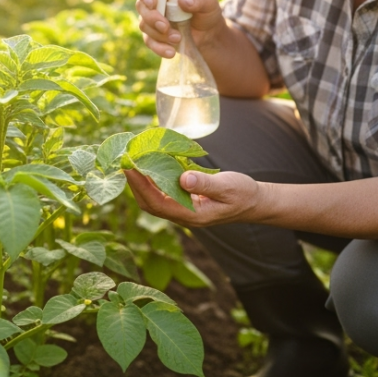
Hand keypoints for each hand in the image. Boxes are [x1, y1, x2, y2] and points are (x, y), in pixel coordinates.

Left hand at [124, 169, 262, 227]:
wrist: (253, 203)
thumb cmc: (242, 194)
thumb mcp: (228, 187)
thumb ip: (206, 184)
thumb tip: (183, 178)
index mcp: (192, 215)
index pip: (157, 203)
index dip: (140, 186)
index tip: (128, 167)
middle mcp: (183, 215)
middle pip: (149, 203)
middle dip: (134, 184)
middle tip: (124, 160)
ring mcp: (182, 210)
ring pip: (153, 199)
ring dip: (140, 181)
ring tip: (131, 160)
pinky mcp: (184, 202)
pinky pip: (161, 193)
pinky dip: (151, 180)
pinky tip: (147, 165)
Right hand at [135, 0, 224, 58]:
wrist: (210, 36)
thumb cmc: (208, 12)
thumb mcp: (209, 1)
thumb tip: (182, 1)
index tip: (152, 2)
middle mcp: (156, 2)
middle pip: (141, 6)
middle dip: (152, 18)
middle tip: (165, 27)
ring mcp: (153, 19)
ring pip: (144, 25)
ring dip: (158, 34)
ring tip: (177, 39)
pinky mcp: (155, 36)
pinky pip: (149, 41)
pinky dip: (159, 47)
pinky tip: (171, 52)